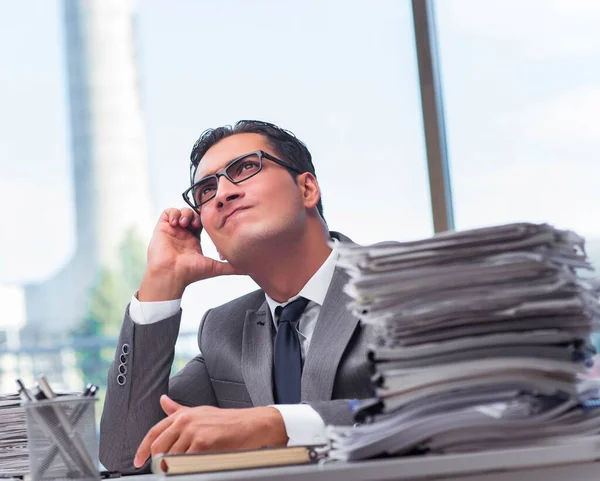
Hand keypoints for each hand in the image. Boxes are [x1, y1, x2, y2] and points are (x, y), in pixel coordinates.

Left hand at [133, 395, 287, 467]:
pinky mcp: (203, 442)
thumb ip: (178, 410)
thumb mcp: (200, 412)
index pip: (154, 432)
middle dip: (156, 461)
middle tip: (160, 470)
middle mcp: (185, 420)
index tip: (139, 461)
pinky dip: (184, 468)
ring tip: (178, 470)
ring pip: (170, 456)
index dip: (143, 449)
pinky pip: (185, 461)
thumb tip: (162, 400)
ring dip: (171, 467)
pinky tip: (189, 469)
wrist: (250, 425)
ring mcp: (193, 431)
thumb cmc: (227, 421)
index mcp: (183, 414)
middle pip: (158, 446)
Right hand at [138, 208, 242, 300]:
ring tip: (186, 224)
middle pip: (193, 215)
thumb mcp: (214, 268)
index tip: (212, 221)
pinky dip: (174, 213)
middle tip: (197, 223)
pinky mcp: (163, 227)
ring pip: (182, 212)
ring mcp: (173, 230)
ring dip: (186, 213)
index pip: (203, 223)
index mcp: (194, 241)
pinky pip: (169, 212)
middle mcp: (184, 234)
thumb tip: (248, 270)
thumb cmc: (189, 273)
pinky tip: (177, 224)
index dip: (208, 219)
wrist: (171, 275)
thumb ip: (231, 267)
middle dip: (197, 214)